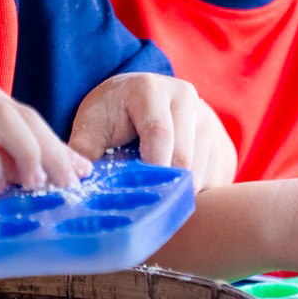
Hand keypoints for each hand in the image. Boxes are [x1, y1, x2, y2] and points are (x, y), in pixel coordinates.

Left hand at [67, 72, 237, 189]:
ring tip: (155, 201)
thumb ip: (83, 150)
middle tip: (145, 209)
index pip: (159, 133)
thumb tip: (76, 181)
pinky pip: (213, 179)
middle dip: (164, 186)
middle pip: (184, 156)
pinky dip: (193, 194)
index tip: (139, 194)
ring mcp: (208, 120)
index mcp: (150, 90)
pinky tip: (173, 194)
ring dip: (178, 193)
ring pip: (201, 171)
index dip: (151, 168)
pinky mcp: (222, 144)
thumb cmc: (113, 115)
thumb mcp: (92, 124)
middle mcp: (185, 98)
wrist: (146, 100)